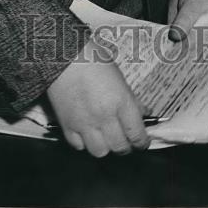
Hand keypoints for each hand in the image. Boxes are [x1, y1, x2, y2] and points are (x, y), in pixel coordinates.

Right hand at [45, 37, 148, 157]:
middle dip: (126, 146)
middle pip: (120, 147)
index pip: (137, 134)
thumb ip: (131, 99)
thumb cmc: (93, 60)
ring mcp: (85, 123)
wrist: (64, 56)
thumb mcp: (119, 77)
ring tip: (106, 138)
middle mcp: (104, 116)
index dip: (142, 142)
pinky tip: (87, 132)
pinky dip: (84, 143)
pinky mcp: (67, 126)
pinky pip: (79, 146)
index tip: (142, 142)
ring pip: (100, 152)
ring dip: (105, 147)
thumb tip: (143, 113)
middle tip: (126, 140)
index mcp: (121, 102)